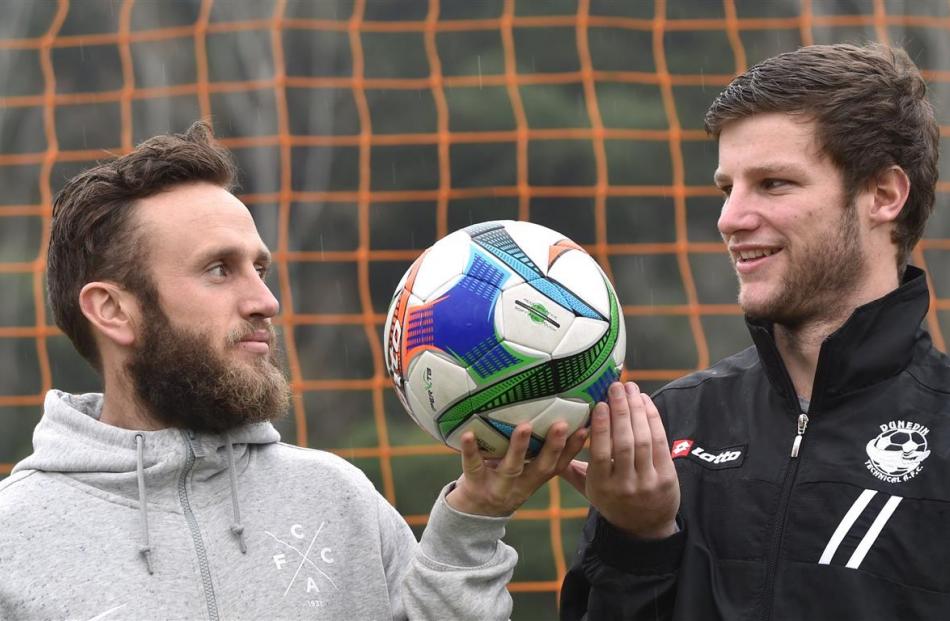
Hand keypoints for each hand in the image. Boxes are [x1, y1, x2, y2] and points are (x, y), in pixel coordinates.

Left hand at [445, 421, 587, 516]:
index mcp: (534, 480)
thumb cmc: (499, 483)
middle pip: (541, 467)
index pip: (559, 464)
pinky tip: (469, 434)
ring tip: (524, 427)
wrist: (471, 518)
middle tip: (562, 424)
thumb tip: (547, 415)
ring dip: (519, 447)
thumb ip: (532, 454)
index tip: (586, 429)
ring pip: (512, 467)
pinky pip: (473, 466)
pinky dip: (471, 450)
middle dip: (553, 446)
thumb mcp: (521, 474)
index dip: (573, 449)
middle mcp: (521, 485)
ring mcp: (498, 487)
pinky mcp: (475, 485)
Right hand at [561, 382, 679, 538]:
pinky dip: (653, 420)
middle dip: (621, 411)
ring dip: (637, 411)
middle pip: (624, 443)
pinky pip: (660, 443)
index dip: (601, 427)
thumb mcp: (589, 491)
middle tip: (616, 387)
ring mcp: (647, 481)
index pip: (600, 454)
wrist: (645, 528)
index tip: (599, 403)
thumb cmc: (612, 502)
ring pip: (643, 440)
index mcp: (600, 487)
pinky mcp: (666, 477)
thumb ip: (571, 469)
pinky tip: (645, 403)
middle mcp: (624, 485)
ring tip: (631, 389)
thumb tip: (546, 448)